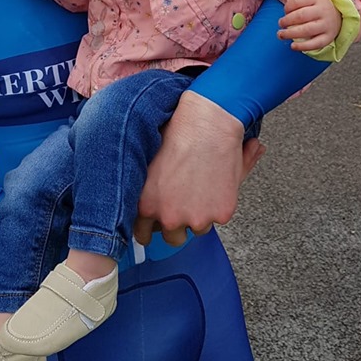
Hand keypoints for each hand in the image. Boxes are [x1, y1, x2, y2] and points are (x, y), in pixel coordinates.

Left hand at [134, 90, 264, 246]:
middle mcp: (169, 216)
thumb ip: (147, 188)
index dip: (151, 226)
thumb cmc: (179, 134)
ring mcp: (195, 218)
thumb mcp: (152, 161)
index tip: (156, 221)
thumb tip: (143, 196)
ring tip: (200, 188)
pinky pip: (218, 218)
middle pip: (172, 237)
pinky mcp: (219, 214)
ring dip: (199, 215)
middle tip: (183, 202)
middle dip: (178, 224)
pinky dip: (219, 205)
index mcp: (147, 204)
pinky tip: (214, 184)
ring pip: (197, 228)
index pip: (141, 233)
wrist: (208, 123)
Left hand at [277, 0, 341, 50]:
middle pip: (300, 16)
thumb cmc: (315, 3)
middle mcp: (324, 10)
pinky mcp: (328, 38)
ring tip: (281, 35)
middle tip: (280, 23)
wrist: (338, 15)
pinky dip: (303, 47)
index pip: (297, 0)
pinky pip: (315, 44)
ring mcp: (327, 25)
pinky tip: (292, 47)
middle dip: (286, 21)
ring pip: (307, 30)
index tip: (285, 10)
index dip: (287, 6)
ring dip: (290, 34)